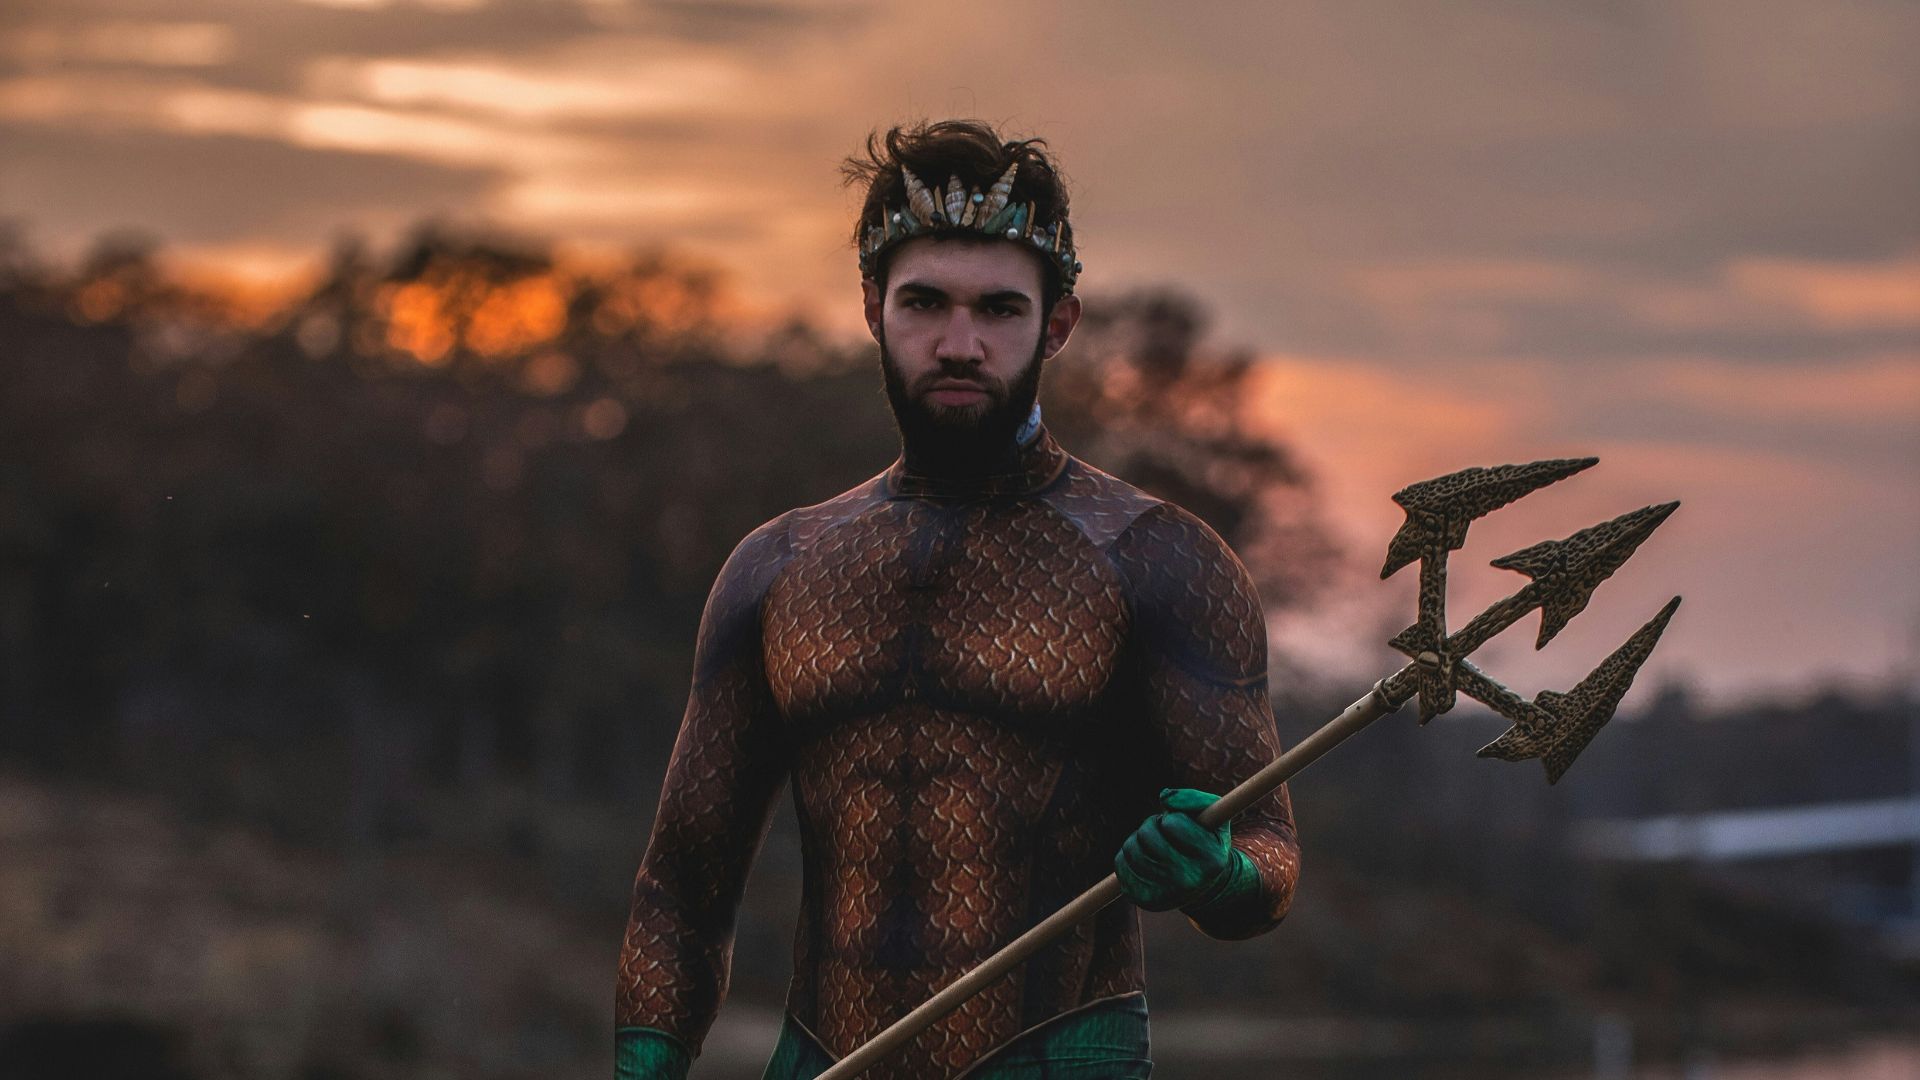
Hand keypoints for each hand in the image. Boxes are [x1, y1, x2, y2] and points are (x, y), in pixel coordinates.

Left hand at [1113, 788, 1234, 911]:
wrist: (1202, 883)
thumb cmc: (1205, 841)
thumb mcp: (1212, 816)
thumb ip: (1194, 799)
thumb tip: (1164, 798)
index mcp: (1211, 861)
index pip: (1173, 823)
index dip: (1172, 818)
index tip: (1180, 826)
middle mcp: (1190, 882)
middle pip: (1147, 835)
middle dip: (1153, 825)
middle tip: (1164, 833)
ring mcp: (1166, 894)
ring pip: (1131, 848)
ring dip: (1138, 839)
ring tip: (1155, 845)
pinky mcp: (1144, 900)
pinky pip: (1121, 864)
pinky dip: (1127, 855)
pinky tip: (1144, 859)